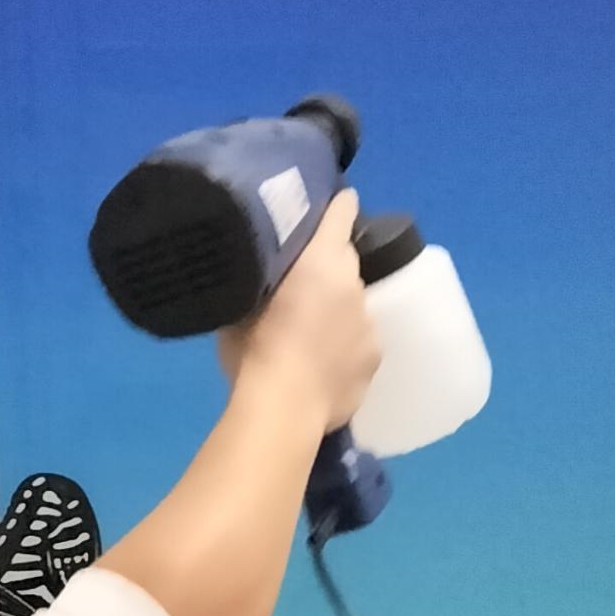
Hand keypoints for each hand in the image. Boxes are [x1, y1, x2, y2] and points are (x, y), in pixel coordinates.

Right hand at [216, 188, 375, 429]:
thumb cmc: (254, 350)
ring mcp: (370, 323)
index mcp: (321, 259)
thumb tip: (259, 283)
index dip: (335, 206)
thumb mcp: (240, 308)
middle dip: (327, 270)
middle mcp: (354, 283)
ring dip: (336, 313)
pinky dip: (344, 350)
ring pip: (353, 307)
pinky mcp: (375, 360)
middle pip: (345, 262)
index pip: (341, 211)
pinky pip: (358, 345)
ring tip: (309, 339)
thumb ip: (258, 284)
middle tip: (299, 290)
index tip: (328, 208)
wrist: (282, 409)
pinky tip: (321, 368)